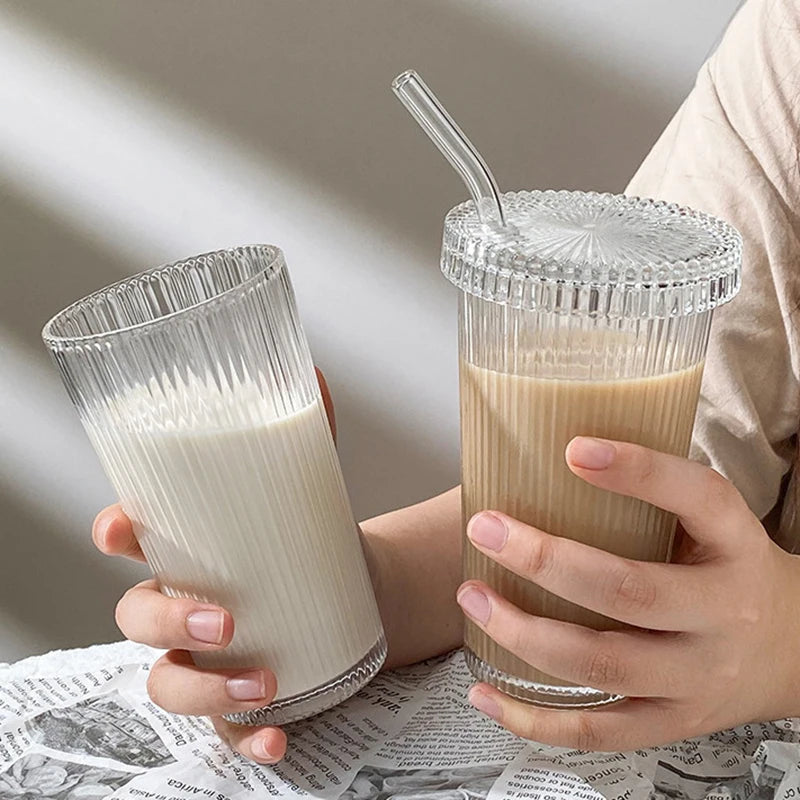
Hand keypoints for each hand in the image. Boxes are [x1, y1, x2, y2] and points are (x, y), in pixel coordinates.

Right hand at [91, 368, 337, 763]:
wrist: (355, 590)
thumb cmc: (311, 536)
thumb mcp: (309, 487)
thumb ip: (309, 435)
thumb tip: (317, 376)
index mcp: (188, 548)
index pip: (129, 539)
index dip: (114, 534)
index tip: (122, 529)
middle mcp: (183, 604)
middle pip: (137, 619)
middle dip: (166, 620)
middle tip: (222, 620)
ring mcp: (207, 656)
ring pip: (169, 683)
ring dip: (204, 688)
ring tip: (262, 678)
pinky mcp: (241, 694)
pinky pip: (224, 729)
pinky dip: (244, 737)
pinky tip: (275, 734)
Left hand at [457, 436, 799, 750]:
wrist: (793, 652)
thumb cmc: (727, 570)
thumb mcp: (714, 524)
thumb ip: (653, 495)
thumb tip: (546, 456)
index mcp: (736, 545)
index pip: (698, 497)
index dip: (638, 471)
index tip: (574, 449)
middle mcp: (723, 612)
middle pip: (629, 590)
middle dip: (544, 560)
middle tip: (485, 528)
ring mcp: (698, 677)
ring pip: (602, 662)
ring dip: (524, 632)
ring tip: (472, 597)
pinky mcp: (673, 722)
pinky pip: (598, 732)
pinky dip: (534, 720)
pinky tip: (484, 694)